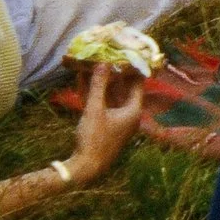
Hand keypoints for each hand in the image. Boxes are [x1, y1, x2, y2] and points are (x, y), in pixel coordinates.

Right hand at [68, 62, 143, 180]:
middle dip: (113, 72)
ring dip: (100, 81)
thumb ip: (98, 85)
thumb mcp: (94, 109)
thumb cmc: (94, 138)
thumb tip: (103, 62)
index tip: (126, 52)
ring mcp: (116, 120)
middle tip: (106, 53)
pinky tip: (81, 79)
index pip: (137, 83)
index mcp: (133, 110)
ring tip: (91, 62)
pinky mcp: (105, 124)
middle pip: (122, 88)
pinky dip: (93, 93)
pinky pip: (100, 104)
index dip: (132, 67)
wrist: (85, 167)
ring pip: (109, 95)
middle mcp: (128, 114)